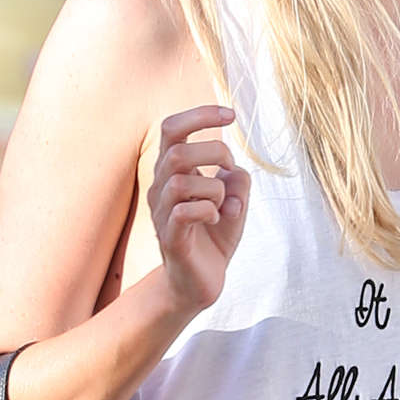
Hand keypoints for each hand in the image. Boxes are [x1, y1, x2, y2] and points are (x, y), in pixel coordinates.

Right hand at [148, 106, 250, 315]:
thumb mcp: (235, 204)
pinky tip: (216, 220)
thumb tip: (234, 170)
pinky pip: (183, 212)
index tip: (231, 115)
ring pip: (181, 182)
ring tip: (222, 205)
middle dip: (214, 154)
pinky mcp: (171, 239)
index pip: (172, 129)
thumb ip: (238, 182)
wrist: (199, 284)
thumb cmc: (214, 238)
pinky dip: (209, 211)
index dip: (200, 115)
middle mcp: (161, 188)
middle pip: (177, 152)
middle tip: (229, 171)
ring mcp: (162, 214)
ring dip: (213, 189)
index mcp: (173, 173)